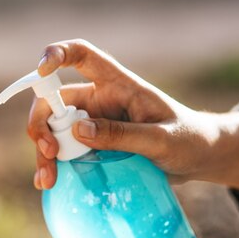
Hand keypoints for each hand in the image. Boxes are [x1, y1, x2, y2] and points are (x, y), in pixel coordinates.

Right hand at [28, 39, 238, 189]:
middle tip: (49, 152)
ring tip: (47, 180)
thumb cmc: (188, 139)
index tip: (42, 71)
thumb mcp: (162, 139)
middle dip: (41, 124)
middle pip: (53, 101)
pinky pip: (61, 153)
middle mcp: (97, 100)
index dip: (57, 54)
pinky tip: (47, 183)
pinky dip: (50, 167)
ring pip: (51, 131)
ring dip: (43, 153)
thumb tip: (79, 130)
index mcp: (116, 84)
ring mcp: (90, 124)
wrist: (197, 159)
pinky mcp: (88, 147)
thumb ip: (123, 134)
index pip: (82, 56)